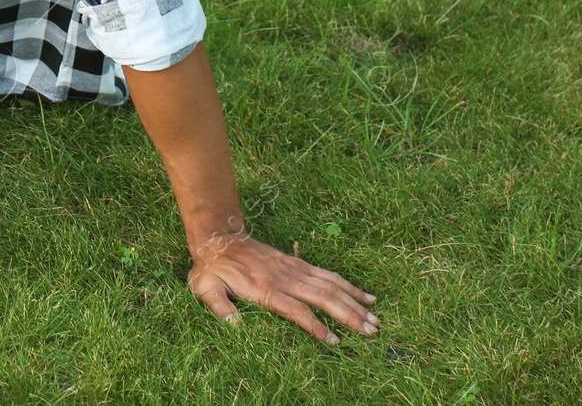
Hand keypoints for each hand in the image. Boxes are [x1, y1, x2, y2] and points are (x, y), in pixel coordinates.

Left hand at [188, 230, 379, 343]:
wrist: (219, 238)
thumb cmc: (212, 268)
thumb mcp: (206, 288)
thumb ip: (220, 306)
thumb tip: (234, 326)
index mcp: (265, 289)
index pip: (297, 310)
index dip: (315, 326)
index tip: (333, 341)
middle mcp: (285, 278)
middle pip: (323, 297)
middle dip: (348, 314)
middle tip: (371, 330)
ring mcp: (294, 269)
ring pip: (330, 285)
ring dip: (354, 301)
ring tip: (375, 317)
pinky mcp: (297, 263)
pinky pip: (327, 274)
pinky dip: (348, 285)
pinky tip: (365, 295)